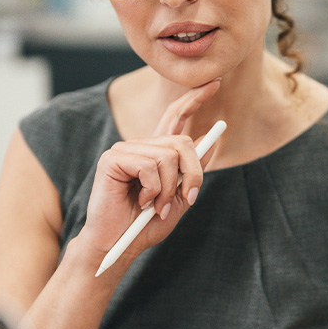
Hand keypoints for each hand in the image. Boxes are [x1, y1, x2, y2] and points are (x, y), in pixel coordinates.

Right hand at [79, 81, 221, 258]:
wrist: (118, 245)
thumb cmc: (144, 226)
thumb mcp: (179, 200)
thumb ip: (192, 173)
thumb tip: (211, 142)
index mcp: (155, 153)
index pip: (175, 117)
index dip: (194, 99)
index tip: (214, 84)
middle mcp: (140, 146)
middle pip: (182, 142)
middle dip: (193, 173)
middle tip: (188, 197)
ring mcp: (125, 150)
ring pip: (168, 156)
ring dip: (170, 189)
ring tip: (157, 206)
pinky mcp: (113, 158)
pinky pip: (150, 166)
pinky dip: (154, 190)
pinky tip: (141, 201)